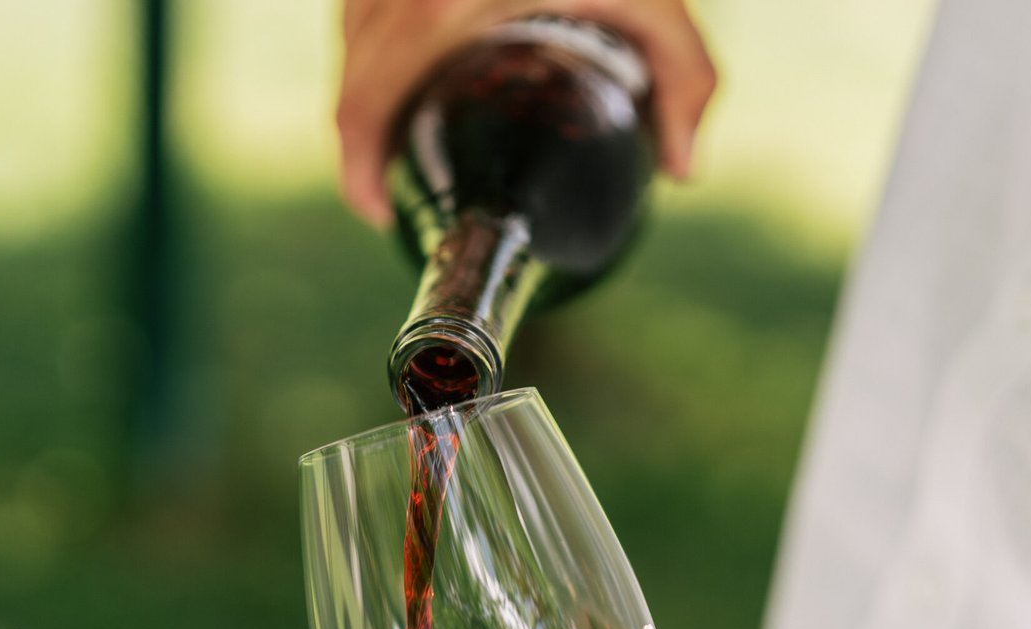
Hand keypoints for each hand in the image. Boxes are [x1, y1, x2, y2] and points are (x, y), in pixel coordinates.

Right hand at [337, 0, 717, 225]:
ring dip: (366, 87)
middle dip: (365, 138)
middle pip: (348, 77)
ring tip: (403, 129)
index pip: (361, 105)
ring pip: (348, 35)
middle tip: (397, 181)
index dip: (357, 169)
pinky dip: (373, 41)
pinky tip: (406, 62)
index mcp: (439, 6)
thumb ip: (681, 78)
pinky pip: (362, 2)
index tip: (376, 207)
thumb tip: (680, 167)